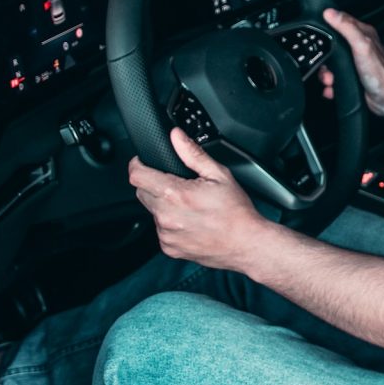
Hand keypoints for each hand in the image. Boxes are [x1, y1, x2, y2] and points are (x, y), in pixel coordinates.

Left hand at [128, 128, 268, 271]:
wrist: (246, 244)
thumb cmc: (236, 211)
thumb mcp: (219, 175)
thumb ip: (193, 153)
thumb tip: (176, 136)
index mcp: (176, 195)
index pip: (137, 176)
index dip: (137, 165)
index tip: (141, 162)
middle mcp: (166, 216)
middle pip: (142, 193)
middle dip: (153, 184)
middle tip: (177, 183)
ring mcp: (166, 235)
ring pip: (152, 212)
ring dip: (163, 205)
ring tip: (189, 205)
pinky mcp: (169, 248)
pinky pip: (161, 229)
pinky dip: (170, 223)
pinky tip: (190, 220)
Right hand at [319, 8, 383, 116]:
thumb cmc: (380, 73)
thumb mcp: (361, 45)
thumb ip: (346, 27)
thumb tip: (330, 13)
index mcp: (363, 34)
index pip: (341, 21)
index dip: (328, 25)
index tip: (319, 34)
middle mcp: (360, 47)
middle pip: (333, 45)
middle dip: (325, 57)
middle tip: (325, 66)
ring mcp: (356, 63)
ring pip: (332, 64)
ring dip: (326, 74)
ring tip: (329, 80)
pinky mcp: (353, 77)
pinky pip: (336, 79)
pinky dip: (331, 85)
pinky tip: (332, 88)